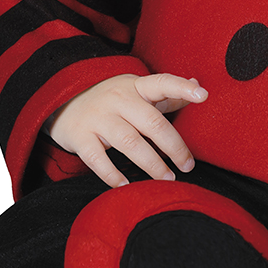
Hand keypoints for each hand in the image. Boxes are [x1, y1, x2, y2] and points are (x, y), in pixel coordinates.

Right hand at [45, 73, 207, 187]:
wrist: (63, 102)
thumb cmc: (113, 100)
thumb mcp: (137, 90)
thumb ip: (166, 91)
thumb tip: (197, 82)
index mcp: (136, 86)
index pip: (163, 82)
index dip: (183, 88)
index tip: (204, 95)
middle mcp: (118, 99)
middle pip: (152, 122)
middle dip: (174, 146)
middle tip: (188, 165)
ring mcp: (98, 118)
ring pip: (129, 142)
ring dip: (152, 164)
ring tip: (168, 178)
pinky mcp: (80, 137)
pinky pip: (97, 159)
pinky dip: (113, 174)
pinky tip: (128, 185)